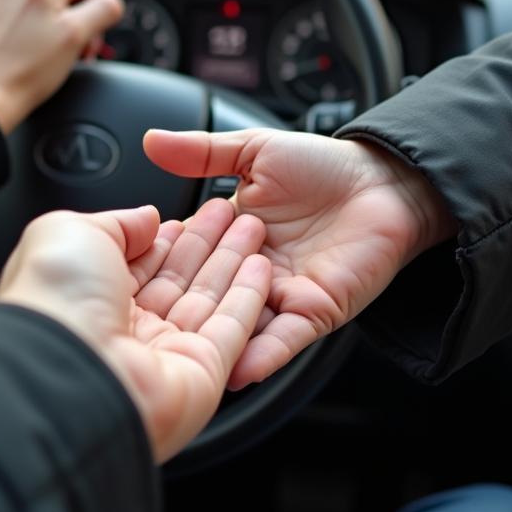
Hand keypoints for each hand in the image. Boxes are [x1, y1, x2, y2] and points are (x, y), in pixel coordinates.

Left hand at [0, 200, 270, 462]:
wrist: (64, 367)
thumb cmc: (53, 300)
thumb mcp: (70, 231)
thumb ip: (116, 221)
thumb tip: (146, 218)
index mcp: (90, 298)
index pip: (142, 265)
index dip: (172, 237)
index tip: (198, 210)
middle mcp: (128, 331)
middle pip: (181, 281)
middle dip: (210, 245)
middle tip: (236, 214)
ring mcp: (165, 355)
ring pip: (210, 301)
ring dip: (235, 264)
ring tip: (256, 228)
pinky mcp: (200, 375)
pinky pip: (231, 331)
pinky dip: (249, 299)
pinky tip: (262, 268)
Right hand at [143, 129, 456, 388]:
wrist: (385, 182)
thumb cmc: (325, 167)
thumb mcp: (255, 152)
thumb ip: (202, 152)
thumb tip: (151, 141)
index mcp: (229, 238)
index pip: (187, 258)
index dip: (161, 264)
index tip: (126, 274)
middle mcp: (250, 272)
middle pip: (207, 298)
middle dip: (178, 313)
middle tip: (143, 326)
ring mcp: (280, 296)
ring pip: (240, 325)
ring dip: (215, 343)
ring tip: (181, 363)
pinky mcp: (313, 312)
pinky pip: (284, 341)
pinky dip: (263, 356)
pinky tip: (238, 370)